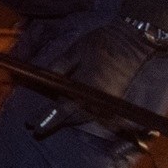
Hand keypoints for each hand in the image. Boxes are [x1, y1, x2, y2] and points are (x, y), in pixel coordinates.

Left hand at [29, 18, 157, 139]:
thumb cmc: (102, 42)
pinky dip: (84, 112)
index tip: (34, 127)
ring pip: (87, 116)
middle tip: (39, 121)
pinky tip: (75, 108)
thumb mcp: (75, 51)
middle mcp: (100, 98)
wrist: (133, 41)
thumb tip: (44, 80)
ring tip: (55, 113)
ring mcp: (111, 101)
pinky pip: (98, 112)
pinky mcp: (117, 99)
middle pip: (75, 116)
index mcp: (87, 86)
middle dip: (58, 119)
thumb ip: (58, 67)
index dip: (47, 118)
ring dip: (71, 116)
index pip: (63, 108)